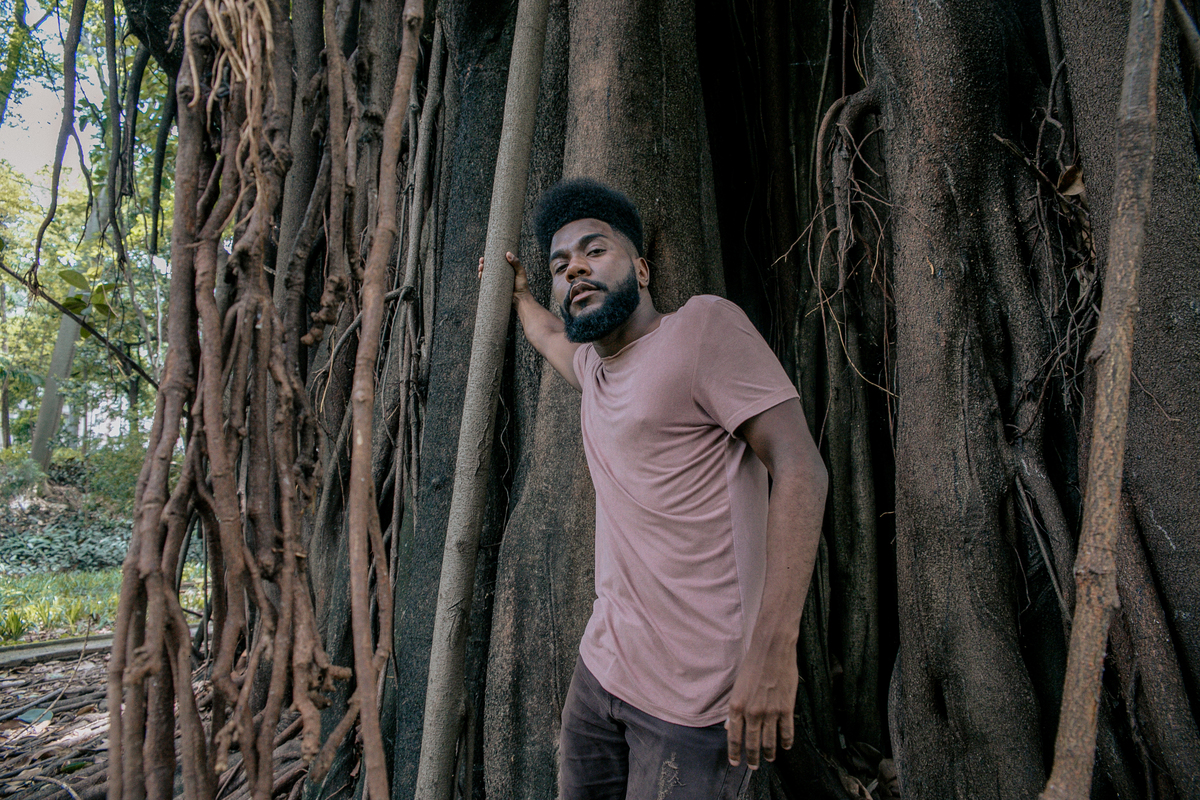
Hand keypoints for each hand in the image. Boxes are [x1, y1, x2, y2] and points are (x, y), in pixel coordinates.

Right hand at [478, 251, 529, 304]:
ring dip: (481, 270)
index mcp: (506, 269)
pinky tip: (480, 276)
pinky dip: (482, 278)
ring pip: (486, 274)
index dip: (489, 258)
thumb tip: (507, 253)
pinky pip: (486, 282)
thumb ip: (516, 262)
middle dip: (483, 264)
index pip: (496, 262)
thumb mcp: (520, 272)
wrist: (520, 299)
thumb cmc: (522, 285)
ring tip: (480, 269)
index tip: (485, 256)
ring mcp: (496, 281)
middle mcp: (500, 274)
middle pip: (489, 267)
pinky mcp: (494, 288)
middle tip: (481, 262)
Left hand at [725, 643, 797, 769]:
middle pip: (751, 743)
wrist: (772, 650)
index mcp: (736, 706)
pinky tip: (785, 747)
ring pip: (769, 741)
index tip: (735, 763)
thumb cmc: (753, 665)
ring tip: (769, 759)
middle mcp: (752, 713)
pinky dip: (786, 742)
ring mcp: (770, 712)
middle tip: (753, 767)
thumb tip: (729, 727)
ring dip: (769, 753)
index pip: (734, 737)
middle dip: (752, 758)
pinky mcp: (785, 709)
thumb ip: (734, 709)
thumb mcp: (737, 687)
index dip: (735, 752)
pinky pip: (786, 732)